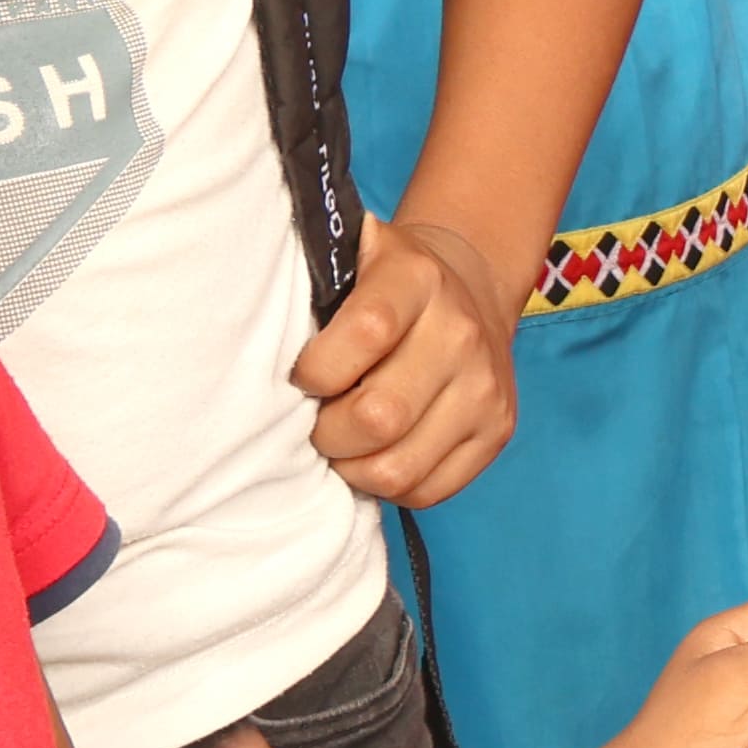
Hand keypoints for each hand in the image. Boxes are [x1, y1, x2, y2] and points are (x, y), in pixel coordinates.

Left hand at [295, 210, 520, 501]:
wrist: (468, 288)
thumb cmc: (382, 283)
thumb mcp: (348, 256)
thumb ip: (308, 285)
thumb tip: (249, 348)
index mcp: (416, 278)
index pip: (367, 332)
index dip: (317, 370)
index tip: (300, 377)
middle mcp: (461, 332)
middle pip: (380, 417)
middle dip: (327, 433)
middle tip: (314, 422)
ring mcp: (485, 387)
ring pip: (398, 467)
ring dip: (352, 468)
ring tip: (341, 444)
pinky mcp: (498, 431)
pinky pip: (428, 491)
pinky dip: (387, 486)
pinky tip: (375, 455)